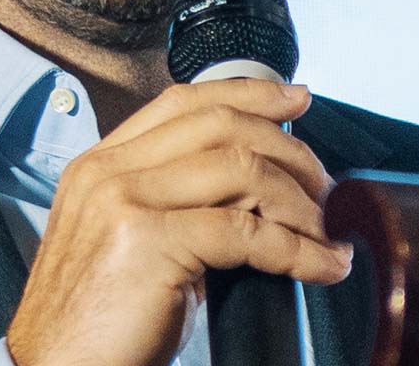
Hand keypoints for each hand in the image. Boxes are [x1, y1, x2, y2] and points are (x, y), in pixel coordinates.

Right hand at [5, 79, 351, 365]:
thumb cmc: (94, 325)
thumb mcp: (127, 243)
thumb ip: (172, 203)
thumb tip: (252, 192)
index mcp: (100, 164)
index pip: (182, 101)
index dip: (246, 93)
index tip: (293, 100)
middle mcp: (108, 171)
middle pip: (217, 124)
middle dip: (286, 147)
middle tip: (324, 183)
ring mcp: (123, 200)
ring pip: (238, 167)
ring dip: (297, 200)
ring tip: (324, 230)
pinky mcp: (147, 242)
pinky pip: (244, 231)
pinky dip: (296, 249)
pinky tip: (319, 265)